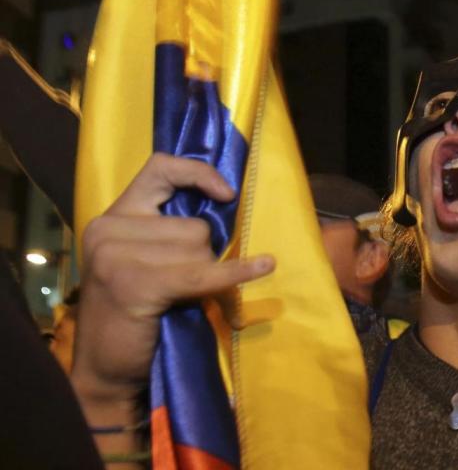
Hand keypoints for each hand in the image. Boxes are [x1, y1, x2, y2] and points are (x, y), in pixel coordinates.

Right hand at [71, 153, 274, 411]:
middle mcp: (108, 229)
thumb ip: (168, 233)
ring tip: (177, 299)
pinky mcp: (135, 283)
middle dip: (202, 255)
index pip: (160, 169)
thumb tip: (226, 207)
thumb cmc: (135, 317)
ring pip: (199, 247)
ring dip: (203, 275)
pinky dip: (236, 274)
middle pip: (193, 225)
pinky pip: (203, 273)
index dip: (198, 174)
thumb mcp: (144, 262)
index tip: (227, 193)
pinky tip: (264, 267)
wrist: (107, 374)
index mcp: (112, 218)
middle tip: (180, 287)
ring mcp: (116, 256)